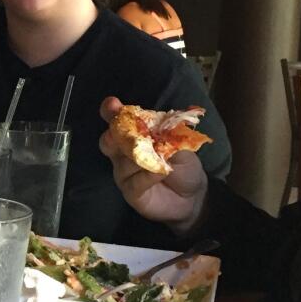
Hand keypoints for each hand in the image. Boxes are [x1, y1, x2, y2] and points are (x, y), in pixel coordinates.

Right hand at [98, 97, 207, 233]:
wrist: (192, 196)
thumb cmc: (184, 166)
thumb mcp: (182, 146)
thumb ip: (168, 135)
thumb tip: (158, 128)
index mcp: (134, 136)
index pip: (117, 121)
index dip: (112, 112)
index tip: (112, 105)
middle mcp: (123, 153)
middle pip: (108, 141)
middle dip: (113, 134)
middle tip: (121, 133)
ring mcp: (124, 173)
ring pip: (122, 162)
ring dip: (140, 158)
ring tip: (160, 160)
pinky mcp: (130, 191)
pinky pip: (133, 181)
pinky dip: (147, 176)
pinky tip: (160, 173)